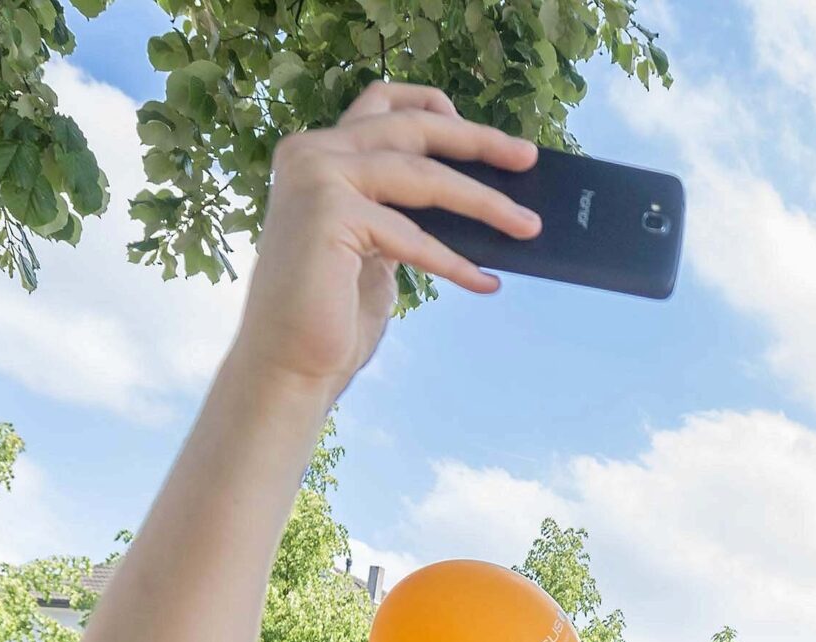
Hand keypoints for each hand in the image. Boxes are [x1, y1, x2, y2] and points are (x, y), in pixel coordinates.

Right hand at [235, 83, 538, 401]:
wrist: (286, 365)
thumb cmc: (332, 313)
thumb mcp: (378, 246)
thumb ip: (406, 210)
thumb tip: (480, 201)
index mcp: (318, 154)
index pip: (382, 103)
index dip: (434, 106)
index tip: (481, 129)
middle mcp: (311, 153)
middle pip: (412, 128)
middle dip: (479, 140)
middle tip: (528, 157)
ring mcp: (317, 178)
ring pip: (424, 176)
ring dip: (485, 201)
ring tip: (527, 225)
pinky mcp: (329, 213)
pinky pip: (413, 234)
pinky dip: (457, 262)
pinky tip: (487, 282)